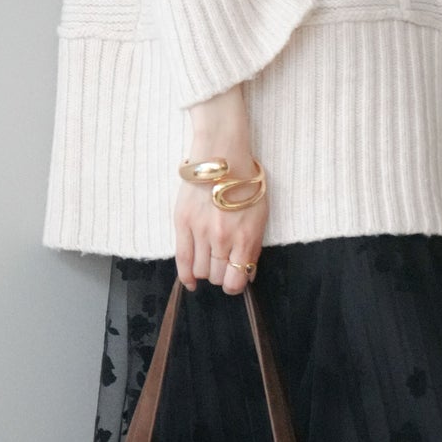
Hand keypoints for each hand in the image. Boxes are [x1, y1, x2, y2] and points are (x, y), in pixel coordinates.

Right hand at [176, 88, 264, 296]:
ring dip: (205, 271)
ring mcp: (201, 232)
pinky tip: (190, 281)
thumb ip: (254, 246)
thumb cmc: (245, 183)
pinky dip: (185, 276)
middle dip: (221, 275)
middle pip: (218, 276)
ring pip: (200, 270)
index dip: (235, 285)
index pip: (237, 280)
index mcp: (246, 237)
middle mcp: (223, 239)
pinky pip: (181, 259)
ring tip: (208, 260)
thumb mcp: (260, 215)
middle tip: (222, 264)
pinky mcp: (182, 223)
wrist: (222, 156)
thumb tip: (248, 274)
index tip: (234, 279)